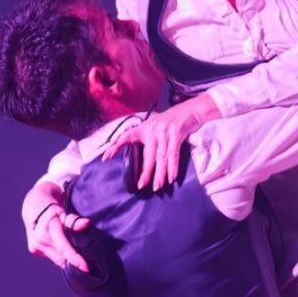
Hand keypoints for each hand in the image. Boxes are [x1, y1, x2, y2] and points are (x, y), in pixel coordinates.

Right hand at [28, 205, 90, 271]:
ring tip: (77, 258)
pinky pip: (51, 257)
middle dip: (74, 263)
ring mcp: (35, 247)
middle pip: (61, 258)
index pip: (64, 249)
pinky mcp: (33, 250)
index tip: (86, 268)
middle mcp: (39, 241)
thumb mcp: (63, 212)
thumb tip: (86, 223)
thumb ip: (74, 220)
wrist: (33, 208)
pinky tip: (63, 251)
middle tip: (87, 264)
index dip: (76, 260)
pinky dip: (59, 256)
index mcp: (47, 231)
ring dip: (67, 260)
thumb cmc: (52, 210)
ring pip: (56, 260)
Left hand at [102, 93, 219, 190]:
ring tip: (157, 186)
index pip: (126, 136)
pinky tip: (172, 178)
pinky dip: (173, 167)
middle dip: (145, 172)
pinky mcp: (176, 133)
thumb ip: (148, 138)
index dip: (115, 146)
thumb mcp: (156, 126)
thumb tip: (144, 157)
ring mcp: (164, 131)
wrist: (191, 110)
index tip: (106, 158)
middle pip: (148, 156)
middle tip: (142, 185)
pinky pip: (173, 154)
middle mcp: (152, 130)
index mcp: (144, 128)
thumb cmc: (173, 121)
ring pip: (161, 157)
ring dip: (160, 174)